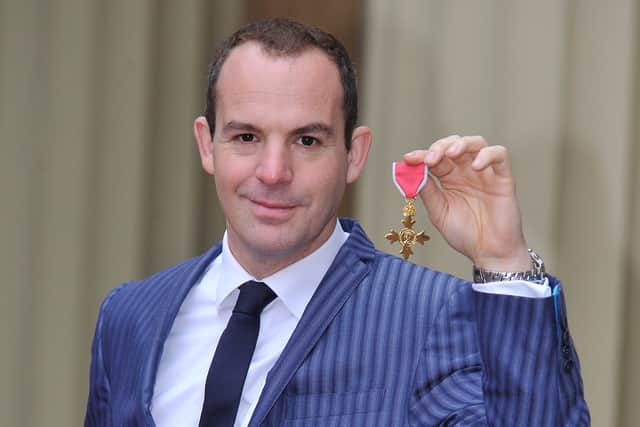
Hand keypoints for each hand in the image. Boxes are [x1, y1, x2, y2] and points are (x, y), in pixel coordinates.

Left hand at [403, 135, 529, 270]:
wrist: (489, 253)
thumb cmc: (465, 234)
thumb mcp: (438, 213)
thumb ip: (427, 192)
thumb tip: (412, 172)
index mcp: (449, 179)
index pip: (435, 158)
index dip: (421, 155)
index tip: (409, 159)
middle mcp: (466, 172)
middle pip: (454, 145)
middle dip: (440, 147)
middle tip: (431, 159)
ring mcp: (485, 173)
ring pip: (476, 143)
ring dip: (462, 144)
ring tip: (451, 154)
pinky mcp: (503, 178)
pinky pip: (500, 155)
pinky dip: (488, 155)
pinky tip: (476, 166)